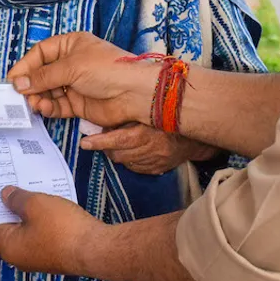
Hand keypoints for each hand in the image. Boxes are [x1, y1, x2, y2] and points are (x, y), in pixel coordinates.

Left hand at [0, 186, 101, 274]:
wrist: (95, 248)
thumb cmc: (62, 228)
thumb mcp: (35, 204)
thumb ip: (17, 198)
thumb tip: (5, 194)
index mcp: (9, 248)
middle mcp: (21, 257)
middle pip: (11, 226)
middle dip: (14, 205)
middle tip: (16, 183)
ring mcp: (39, 257)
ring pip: (29, 229)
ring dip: (32, 211)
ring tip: (35, 190)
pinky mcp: (56, 254)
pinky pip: (44, 233)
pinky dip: (45, 220)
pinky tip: (52, 204)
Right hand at [8, 32, 156, 126]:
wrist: (134, 93)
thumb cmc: (108, 69)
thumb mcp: (72, 67)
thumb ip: (43, 76)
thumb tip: (18, 83)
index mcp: (71, 44)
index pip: (40, 52)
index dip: (25, 65)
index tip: (12, 79)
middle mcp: (71, 63)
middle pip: (42, 73)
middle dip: (30, 84)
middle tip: (20, 95)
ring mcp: (75, 84)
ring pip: (48, 91)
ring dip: (38, 98)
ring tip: (34, 103)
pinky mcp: (79, 103)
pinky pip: (57, 105)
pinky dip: (49, 108)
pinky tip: (44, 109)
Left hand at [81, 123, 217, 174]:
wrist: (195, 133)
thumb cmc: (168, 118)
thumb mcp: (148, 111)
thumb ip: (128, 114)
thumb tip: (105, 120)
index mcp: (148, 132)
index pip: (119, 140)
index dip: (100, 142)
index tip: (85, 143)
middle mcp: (151, 149)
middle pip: (118, 154)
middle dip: (107, 148)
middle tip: (101, 140)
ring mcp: (154, 162)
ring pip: (125, 162)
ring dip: (118, 154)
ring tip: (119, 144)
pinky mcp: (157, 169)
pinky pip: (135, 168)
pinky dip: (130, 160)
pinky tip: (133, 151)